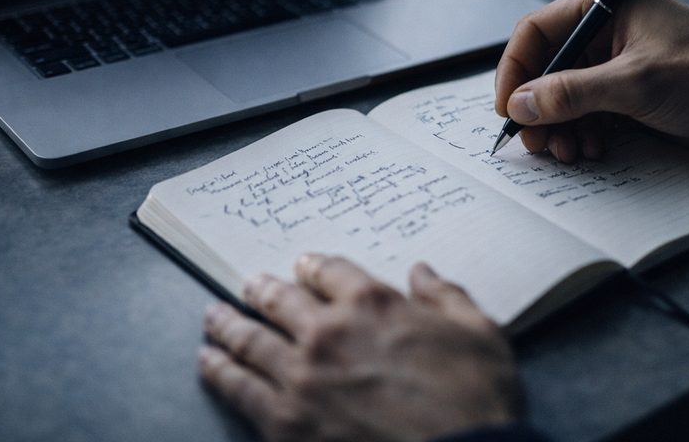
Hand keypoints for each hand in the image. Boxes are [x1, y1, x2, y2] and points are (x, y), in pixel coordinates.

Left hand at [198, 254, 521, 441]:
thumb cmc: (477, 400)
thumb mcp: (480, 335)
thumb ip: (447, 298)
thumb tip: (422, 272)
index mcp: (373, 303)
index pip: (330, 271)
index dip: (313, 266)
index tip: (303, 266)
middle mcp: (328, 332)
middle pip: (281, 300)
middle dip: (262, 290)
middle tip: (249, 285)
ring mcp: (301, 377)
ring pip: (251, 340)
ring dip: (230, 324)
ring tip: (214, 317)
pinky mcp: (284, 422)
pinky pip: (240, 388)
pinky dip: (219, 370)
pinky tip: (208, 361)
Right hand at [495, 0, 688, 162]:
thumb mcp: (636, 82)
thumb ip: (573, 92)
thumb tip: (521, 103)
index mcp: (609, 5)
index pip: (539, 30)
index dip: (516, 68)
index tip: (507, 107)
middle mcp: (610, 31)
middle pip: (549, 66)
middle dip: (539, 106)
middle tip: (536, 142)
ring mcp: (621, 64)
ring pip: (566, 95)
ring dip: (560, 126)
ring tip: (569, 152)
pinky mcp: (633, 95)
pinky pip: (589, 113)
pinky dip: (582, 133)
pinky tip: (591, 151)